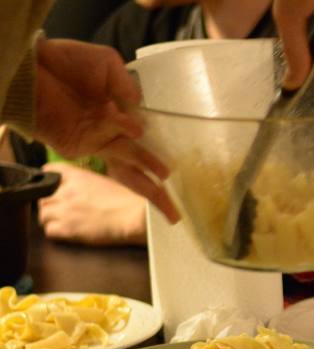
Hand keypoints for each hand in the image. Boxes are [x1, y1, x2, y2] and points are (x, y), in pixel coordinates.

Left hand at [32, 38, 178, 221]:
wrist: (30, 68)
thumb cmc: (65, 62)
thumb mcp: (106, 63)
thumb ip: (125, 83)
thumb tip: (138, 104)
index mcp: (115, 114)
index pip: (141, 136)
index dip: (156, 149)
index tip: (173, 163)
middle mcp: (108, 132)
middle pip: (137, 162)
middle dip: (155, 188)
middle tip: (173, 210)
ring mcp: (96, 140)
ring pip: (129, 159)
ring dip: (147, 166)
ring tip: (165, 176)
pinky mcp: (80, 144)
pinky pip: (111, 142)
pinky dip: (125, 134)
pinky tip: (136, 131)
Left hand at [38, 163, 147, 245]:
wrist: (135, 218)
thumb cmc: (128, 202)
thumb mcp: (105, 182)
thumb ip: (85, 183)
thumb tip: (78, 189)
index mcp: (77, 176)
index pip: (49, 170)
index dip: (49, 181)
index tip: (53, 188)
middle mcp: (66, 191)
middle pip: (43, 197)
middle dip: (51, 204)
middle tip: (63, 211)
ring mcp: (65, 210)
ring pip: (43, 214)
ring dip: (52, 219)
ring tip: (66, 224)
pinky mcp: (67, 229)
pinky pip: (49, 231)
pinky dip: (56, 233)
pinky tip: (68, 233)